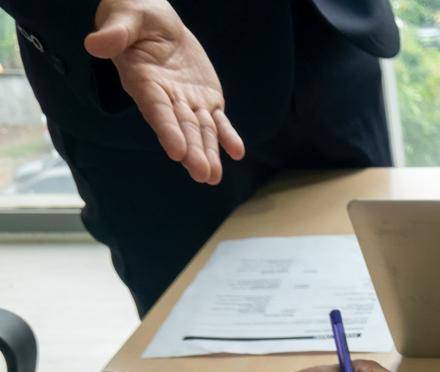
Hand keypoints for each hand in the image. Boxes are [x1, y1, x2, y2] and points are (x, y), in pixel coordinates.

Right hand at [85, 0, 244, 184]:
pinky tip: (237, 152)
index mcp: (142, 81)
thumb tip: (94, 44)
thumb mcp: (123, 19)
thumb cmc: (133, 17)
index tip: (177, 152)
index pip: (156, 109)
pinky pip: (218, 120)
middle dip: (192, 150)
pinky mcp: (205, 98)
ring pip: (200, 129)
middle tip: (204, 174)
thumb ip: (114, 34)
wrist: (155, 21)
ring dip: (208, 152)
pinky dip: (227, 135)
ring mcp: (186, 100)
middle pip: (181, 127)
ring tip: (214, 177)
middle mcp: (165, 97)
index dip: (167, 130)